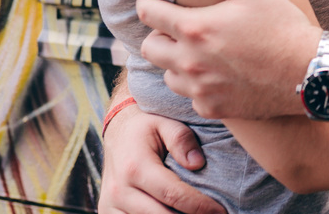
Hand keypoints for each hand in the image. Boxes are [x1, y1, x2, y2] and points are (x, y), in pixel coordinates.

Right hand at [98, 103, 224, 213]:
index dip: (200, 206)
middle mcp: (120, 190)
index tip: (220, 210)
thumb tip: (197, 163)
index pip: (173, 194)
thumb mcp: (165, 123)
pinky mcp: (108, 212)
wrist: (116, 132)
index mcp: (136, 166)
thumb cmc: (146, 127)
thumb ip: (182, 139)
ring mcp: (111, 204)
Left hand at [137, 0, 320, 118]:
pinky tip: (217, 75)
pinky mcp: (212, 107)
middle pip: (149, 48)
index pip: (147, 14)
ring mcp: (199, 88)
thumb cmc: (283, 26)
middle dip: (160, 36)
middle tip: (181, 29)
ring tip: (199, 53)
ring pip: (166, 75)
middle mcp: (189, 61)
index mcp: (195, 28)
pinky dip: (197, 87)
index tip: (157, 3)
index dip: (149, 5)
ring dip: (176, 63)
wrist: (309, 72)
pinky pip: (190, 97)